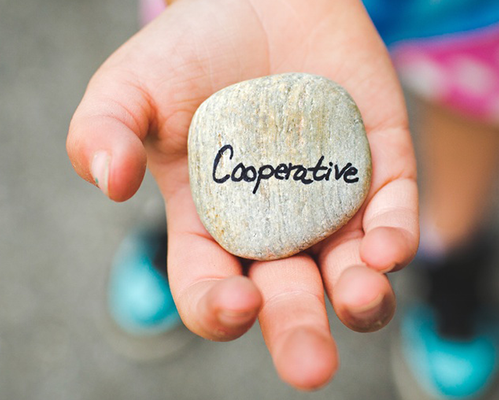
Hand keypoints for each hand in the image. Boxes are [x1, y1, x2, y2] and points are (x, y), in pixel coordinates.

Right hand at [67, 0, 417, 388]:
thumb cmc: (190, 49)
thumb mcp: (129, 87)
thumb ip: (101, 132)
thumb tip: (108, 182)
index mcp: (212, 227)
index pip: (213, 291)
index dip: (220, 311)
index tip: (236, 305)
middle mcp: (276, 228)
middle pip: (291, 299)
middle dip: (300, 335)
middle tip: (312, 368)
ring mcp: (332, 202)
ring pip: (354, 272)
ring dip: (363, 298)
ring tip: (361, 300)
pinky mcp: (380, 167)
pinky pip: (394, 212)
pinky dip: (396, 234)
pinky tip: (389, 249)